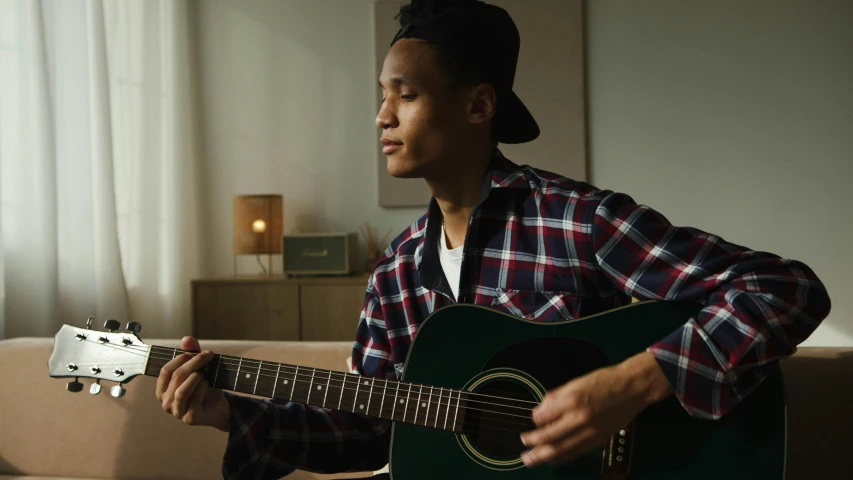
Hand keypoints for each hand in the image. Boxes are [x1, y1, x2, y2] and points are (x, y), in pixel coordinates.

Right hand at [155, 336, 229, 431]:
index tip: (195, 352)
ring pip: (182, 391)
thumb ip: (192, 354)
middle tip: (208, 355)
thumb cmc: (206, 388)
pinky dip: (203, 388)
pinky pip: (194, 399)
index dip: (180, 359)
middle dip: (194, 363)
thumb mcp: (199, 368)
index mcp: (163, 390)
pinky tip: (208, 386)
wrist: (221, 407)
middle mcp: (166, 402)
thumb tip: (186, 338)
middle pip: (176, 378)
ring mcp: (177, 412)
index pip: (165, 371)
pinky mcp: (189, 419)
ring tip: (205, 375)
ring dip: (197, 378)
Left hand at [519, 352, 671, 466]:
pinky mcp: (599, 439)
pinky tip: (553, 459)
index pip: (544, 417)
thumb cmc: (606, 381)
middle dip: (533, 445)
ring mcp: (590, 431)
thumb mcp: (576, 381)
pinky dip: (562, 457)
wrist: (633, 387)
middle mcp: (580, 417)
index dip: (534, 421)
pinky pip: (576, 452)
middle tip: (523, 447)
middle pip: (550, 438)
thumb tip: (540, 409)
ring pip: (562, 450)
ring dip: (544, 457)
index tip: (532, 421)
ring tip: (531, 460)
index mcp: (572, 399)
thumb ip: (556, 396)